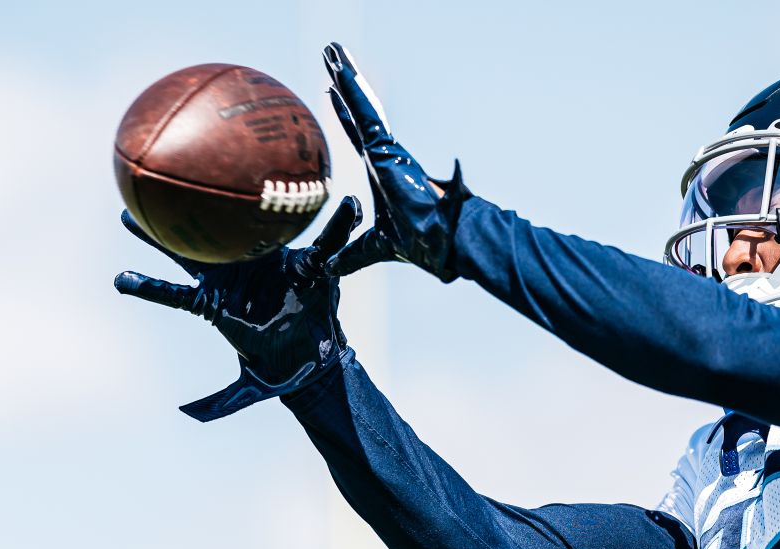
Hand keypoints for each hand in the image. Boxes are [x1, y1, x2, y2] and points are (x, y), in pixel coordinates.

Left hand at [114, 197, 362, 421]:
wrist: (312, 362)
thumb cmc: (278, 369)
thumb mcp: (249, 389)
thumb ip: (221, 402)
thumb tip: (188, 415)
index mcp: (218, 305)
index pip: (177, 295)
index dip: (148, 288)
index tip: (117, 281)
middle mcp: (236, 279)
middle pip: (193, 249)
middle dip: (163, 227)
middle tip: (133, 197)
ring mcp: (265, 267)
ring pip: (250, 232)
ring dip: (243, 205)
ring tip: (239, 175)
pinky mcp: (303, 265)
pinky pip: (320, 245)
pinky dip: (335, 227)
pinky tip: (350, 206)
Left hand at [322, 41, 469, 281]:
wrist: (448, 243)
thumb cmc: (424, 244)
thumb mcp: (375, 248)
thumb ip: (354, 255)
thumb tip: (331, 268)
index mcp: (385, 172)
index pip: (360, 136)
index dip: (346, 116)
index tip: (332, 94)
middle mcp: (386, 156)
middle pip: (359, 114)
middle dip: (344, 85)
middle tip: (331, 55)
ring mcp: (388, 151)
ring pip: (363, 107)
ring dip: (346, 76)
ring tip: (332, 50)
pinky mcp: (388, 151)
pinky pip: (367, 117)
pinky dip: (353, 93)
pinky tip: (339, 72)